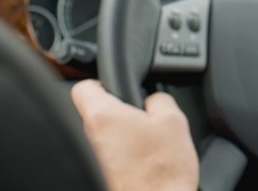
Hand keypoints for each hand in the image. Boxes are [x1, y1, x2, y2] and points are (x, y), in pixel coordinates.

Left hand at [71, 79, 198, 190]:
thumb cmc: (161, 174)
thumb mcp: (174, 121)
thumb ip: (161, 99)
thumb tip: (155, 99)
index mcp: (103, 117)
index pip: (83, 86)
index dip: (102, 82)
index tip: (117, 86)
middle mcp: (90, 138)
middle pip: (98, 113)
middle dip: (121, 111)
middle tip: (143, 117)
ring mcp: (95, 160)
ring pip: (108, 136)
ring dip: (126, 135)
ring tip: (150, 144)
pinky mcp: (103, 174)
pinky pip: (113, 156)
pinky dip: (128, 156)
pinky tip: (147, 163)